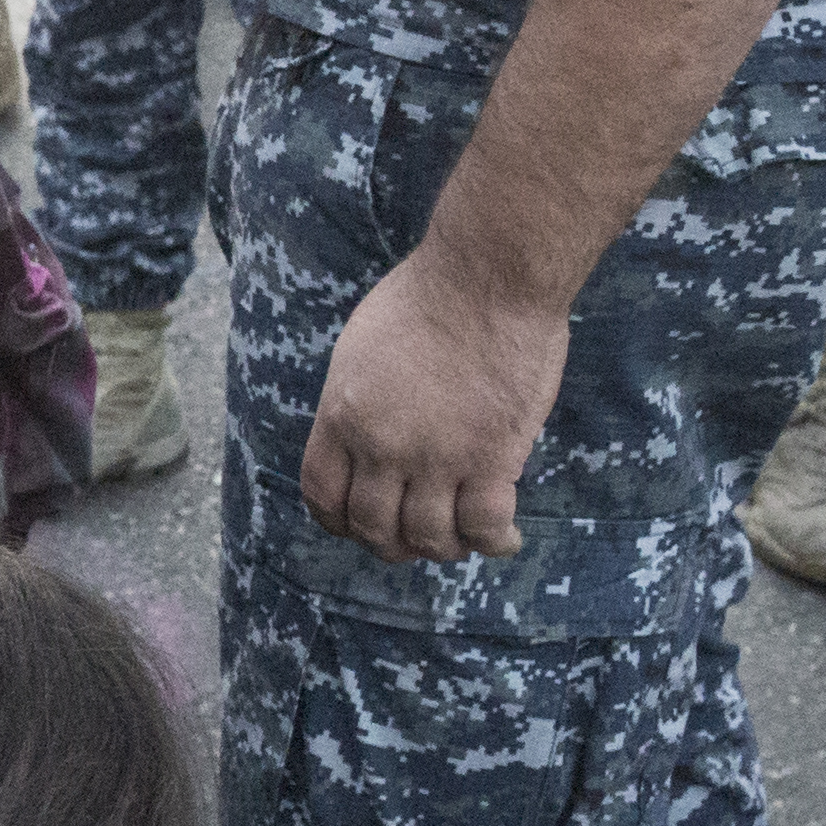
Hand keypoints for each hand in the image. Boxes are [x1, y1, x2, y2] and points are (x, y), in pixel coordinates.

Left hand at [298, 243, 576, 561]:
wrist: (487, 278)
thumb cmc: (427, 298)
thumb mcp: (360, 350)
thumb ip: (356, 403)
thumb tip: (361, 440)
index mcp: (342, 415)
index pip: (322, 494)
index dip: (338, 522)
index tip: (356, 525)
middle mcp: (381, 445)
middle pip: (373, 527)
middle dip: (390, 544)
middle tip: (413, 540)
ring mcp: (436, 456)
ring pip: (428, 537)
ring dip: (442, 548)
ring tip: (459, 538)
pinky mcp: (491, 458)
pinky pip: (483, 526)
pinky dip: (493, 543)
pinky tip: (503, 538)